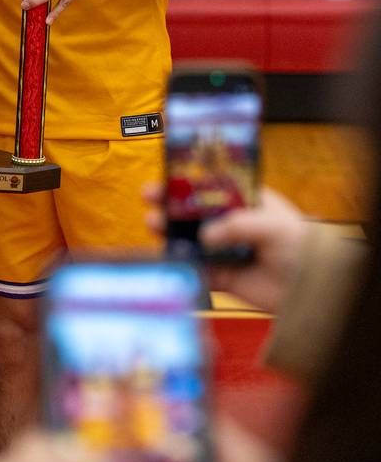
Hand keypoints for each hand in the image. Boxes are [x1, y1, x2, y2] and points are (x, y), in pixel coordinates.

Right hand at [143, 183, 307, 313]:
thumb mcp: (272, 224)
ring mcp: (223, 249)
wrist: (312, 288)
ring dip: (169, 231)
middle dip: (170, 203)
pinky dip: (181, 264)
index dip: (187, 179)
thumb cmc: (300, 245)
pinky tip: (168, 256)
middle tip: (149, 196)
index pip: (210, 184)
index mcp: (243, 200)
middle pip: (193, 210)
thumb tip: (206, 236)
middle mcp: (229, 222)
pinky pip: (196, 268)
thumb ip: (238, 225)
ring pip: (189, 238)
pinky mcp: (221, 275)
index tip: (166, 174)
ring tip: (153, 224)